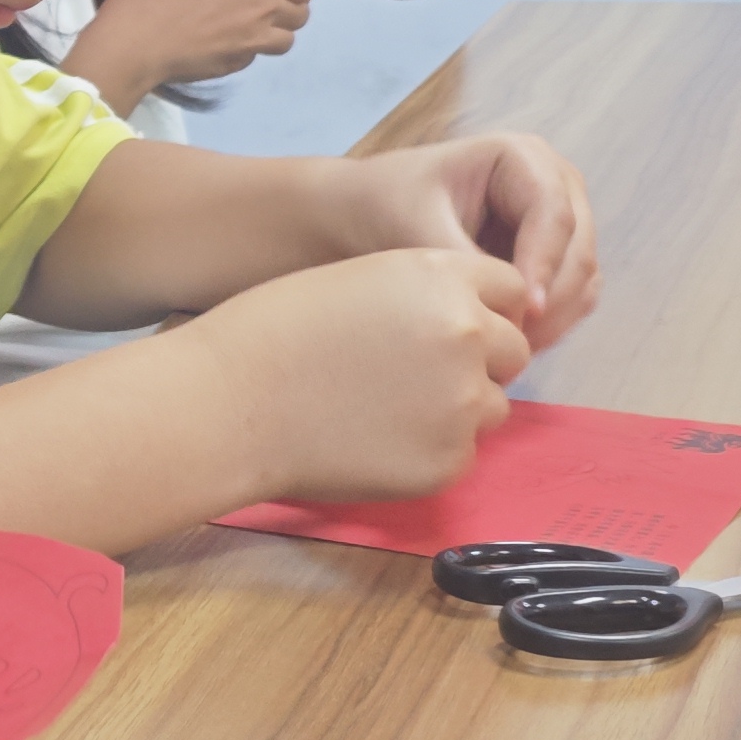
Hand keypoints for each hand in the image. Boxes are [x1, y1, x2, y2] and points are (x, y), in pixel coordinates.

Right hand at [62, 0, 315, 110]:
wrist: (135, 42)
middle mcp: (265, 4)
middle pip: (303, 14)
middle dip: (287, 10)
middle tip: (259, 7)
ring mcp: (255, 39)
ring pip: (287, 40)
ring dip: (272, 34)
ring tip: (245, 30)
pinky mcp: (240, 64)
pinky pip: (256, 58)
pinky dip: (245, 52)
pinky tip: (220, 45)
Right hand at [186, 246, 533, 502]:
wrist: (227, 406)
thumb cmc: (271, 336)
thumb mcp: (357, 280)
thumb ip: (424, 295)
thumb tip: (470, 324)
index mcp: (442, 278)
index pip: (512, 290)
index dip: (483, 309)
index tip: (453, 329)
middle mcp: (467, 334)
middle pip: (513, 350)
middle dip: (478, 362)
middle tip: (413, 376)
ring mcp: (464, 402)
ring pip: (492, 406)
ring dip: (454, 409)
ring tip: (382, 410)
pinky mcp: (449, 461)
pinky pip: (460, 455)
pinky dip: (427, 452)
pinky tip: (370, 442)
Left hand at [330, 133, 599, 348]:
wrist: (367, 214)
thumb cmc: (385, 205)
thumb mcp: (415, 225)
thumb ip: (462, 259)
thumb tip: (513, 306)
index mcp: (521, 157)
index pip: (554, 215)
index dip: (544, 265)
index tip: (524, 310)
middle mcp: (554, 185)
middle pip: (577, 249)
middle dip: (552, 301)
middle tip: (515, 345)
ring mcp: (560, 223)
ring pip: (583, 279)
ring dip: (555, 320)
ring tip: (510, 352)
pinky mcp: (555, 258)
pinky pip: (572, 297)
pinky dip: (552, 325)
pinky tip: (514, 346)